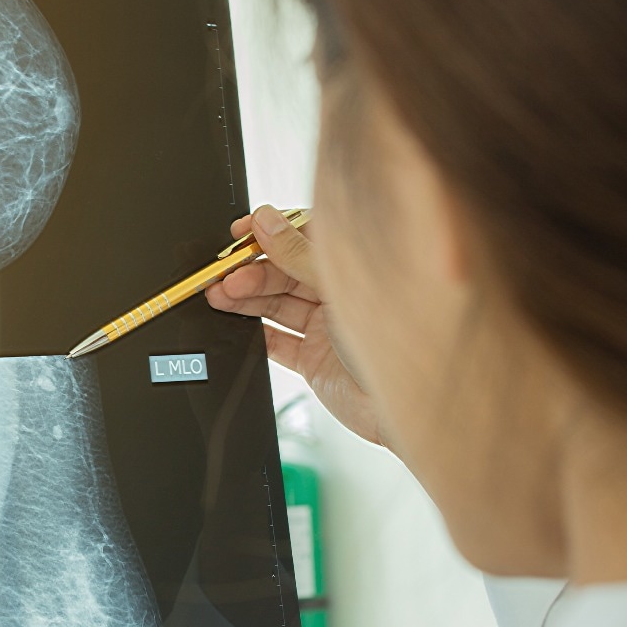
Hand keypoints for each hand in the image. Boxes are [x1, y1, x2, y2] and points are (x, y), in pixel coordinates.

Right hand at [206, 205, 383, 444]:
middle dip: (251, 271)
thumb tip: (267, 222)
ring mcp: (325, 328)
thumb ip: (300, 254)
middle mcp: (340, 295)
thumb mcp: (343, 287)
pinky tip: (234, 323)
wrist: (407, 405)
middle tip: (225, 275)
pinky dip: (254, 333)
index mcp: (355, 267)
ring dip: (245, 299)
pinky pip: (276, 342)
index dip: (271, 233)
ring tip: (218, 296)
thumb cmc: (396, 341)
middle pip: (284, 272)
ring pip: (276, 305)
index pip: (304, 238)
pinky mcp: (314, 361)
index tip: (241, 233)